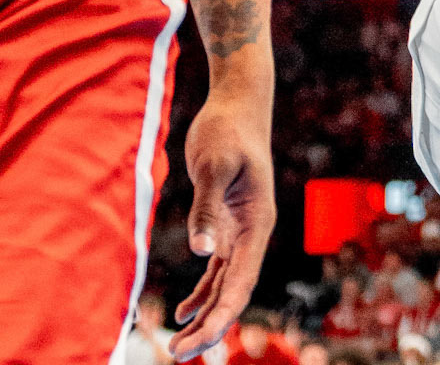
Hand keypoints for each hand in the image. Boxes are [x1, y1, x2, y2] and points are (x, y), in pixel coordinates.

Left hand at [172, 87, 275, 359]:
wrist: (237, 104)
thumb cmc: (228, 130)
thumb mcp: (214, 165)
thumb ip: (206, 208)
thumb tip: (199, 252)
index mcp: (257, 223)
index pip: (241, 282)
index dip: (221, 316)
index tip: (196, 343)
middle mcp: (252, 233)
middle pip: (234, 292)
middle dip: (210, 326)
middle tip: (178, 354)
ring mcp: (239, 230)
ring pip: (224, 285)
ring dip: (205, 315)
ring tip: (177, 346)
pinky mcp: (224, 223)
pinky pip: (215, 269)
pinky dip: (201, 292)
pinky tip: (182, 311)